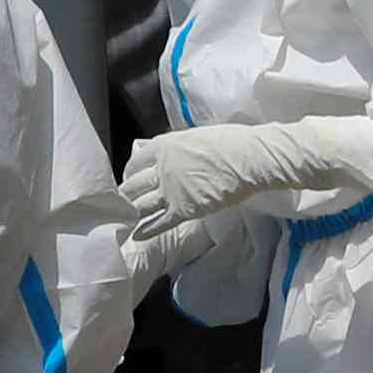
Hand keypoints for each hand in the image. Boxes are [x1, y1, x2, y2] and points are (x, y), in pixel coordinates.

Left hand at [119, 118, 372, 241]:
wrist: (251, 158)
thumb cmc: (232, 144)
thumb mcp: (197, 137)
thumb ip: (180, 148)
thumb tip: (174, 153)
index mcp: (164, 146)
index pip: (136, 162)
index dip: (129, 173)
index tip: (128, 180)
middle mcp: (161, 168)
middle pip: (134, 185)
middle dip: (125, 196)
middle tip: (121, 205)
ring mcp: (170, 190)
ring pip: (141, 204)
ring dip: (131, 214)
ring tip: (123, 221)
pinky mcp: (183, 209)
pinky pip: (158, 222)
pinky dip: (144, 230)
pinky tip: (135, 236)